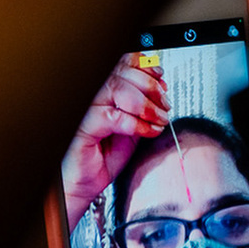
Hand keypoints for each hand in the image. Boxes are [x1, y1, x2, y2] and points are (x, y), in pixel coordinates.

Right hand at [62, 55, 169, 216]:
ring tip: (158, 119)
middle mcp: (93, 96)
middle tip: (164, 104)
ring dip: (145, 104)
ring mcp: (87, 108)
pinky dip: (137, 124)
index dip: (145, 67)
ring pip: (117, 89)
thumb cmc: (102, 157)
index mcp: (103, 91)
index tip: (161, 80)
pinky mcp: (84, 126)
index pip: (123, 64)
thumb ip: (142, 109)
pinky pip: (114, 117)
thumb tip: (161, 92)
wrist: (85, 183)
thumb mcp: (132, 128)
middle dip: (150, 86)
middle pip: (122, 73)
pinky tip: (148, 132)